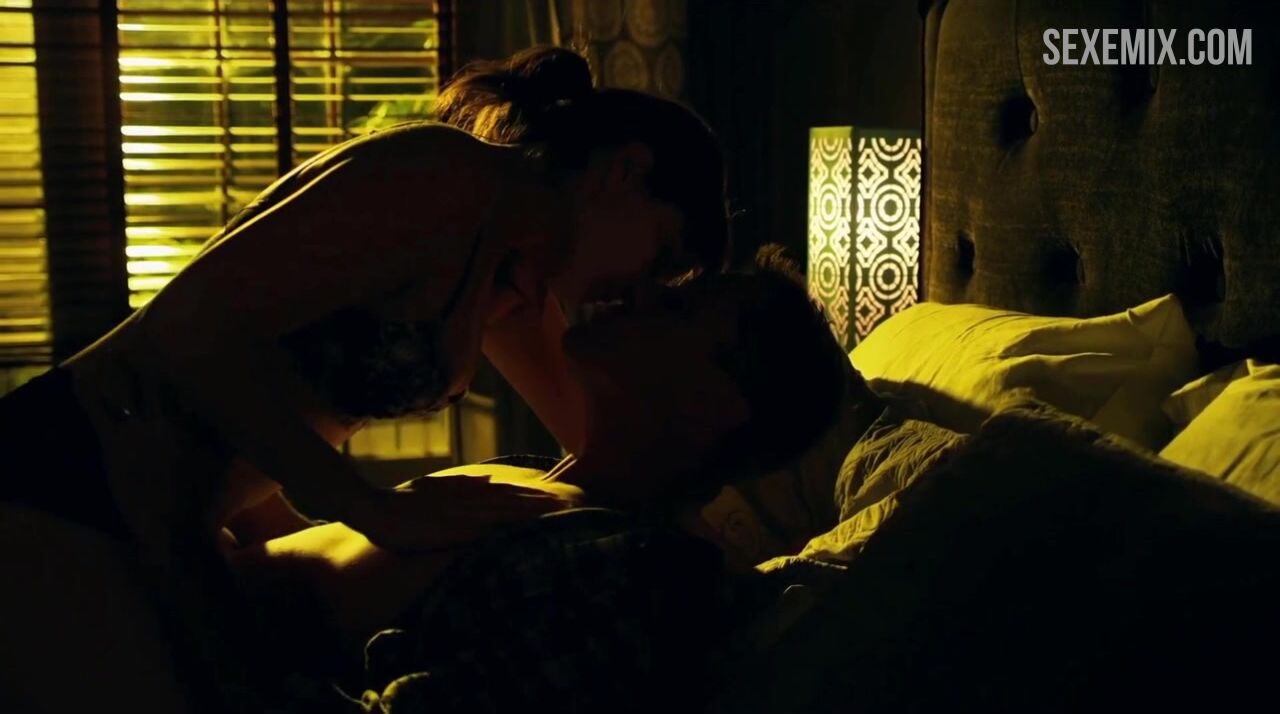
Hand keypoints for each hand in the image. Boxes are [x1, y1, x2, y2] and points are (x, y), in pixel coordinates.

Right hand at [343, 475, 572, 551]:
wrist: (374, 510)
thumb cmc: (403, 502)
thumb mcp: (436, 487)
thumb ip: (464, 482)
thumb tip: (489, 478)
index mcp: (467, 494)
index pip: (508, 493)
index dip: (535, 494)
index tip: (560, 494)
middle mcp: (468, 503)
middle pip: (513, 502)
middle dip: (542, 503)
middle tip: (572, 503)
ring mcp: (461, 517)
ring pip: (504, 514)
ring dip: (531, 514)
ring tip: (556, 514)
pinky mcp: (451, 531)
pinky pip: (484, 532)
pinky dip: (505, 531)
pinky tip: (522, 533)